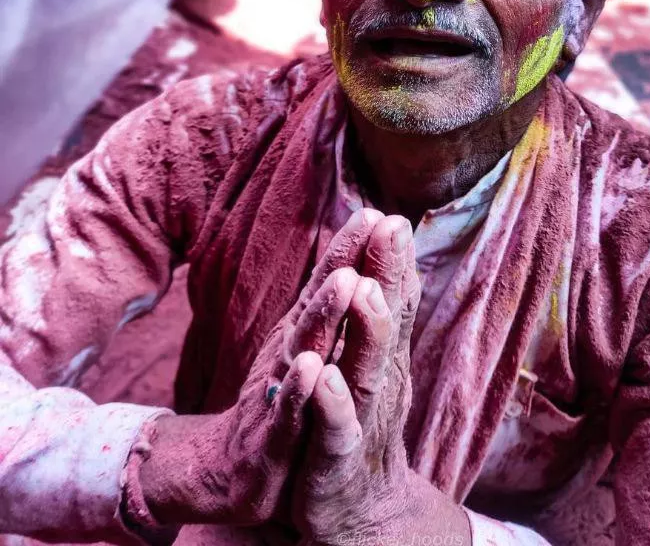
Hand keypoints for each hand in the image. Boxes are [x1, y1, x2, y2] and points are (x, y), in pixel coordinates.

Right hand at [139, 209, 384, 526]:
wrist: (235, 468)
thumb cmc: (285, 399)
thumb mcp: (311, 349)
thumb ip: (331, 307)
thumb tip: (360, 260)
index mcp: (307, 332)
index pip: (332, 283)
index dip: (354, 248)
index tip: (382, 212)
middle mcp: (292, 350)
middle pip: (320, 301)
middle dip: (347, 262)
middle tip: (374, 224)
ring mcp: (280, 391)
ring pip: (303, 347)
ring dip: (325, 314)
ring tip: (346, 281)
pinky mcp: (271, 439)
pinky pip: (286, 413)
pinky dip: (298, 391)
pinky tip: (311, 368)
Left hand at [292, 217, 470, 545]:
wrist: (353, 510)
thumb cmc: (357, 423)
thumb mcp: (369, 366)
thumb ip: (378, 317)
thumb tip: (389, 261)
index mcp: (382, 357)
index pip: (391, 301)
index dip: (391, 261)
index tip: (389, 216)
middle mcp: (379, 382)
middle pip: (384, 324)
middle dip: (387, 276)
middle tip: (389, 231)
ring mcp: (360, 421)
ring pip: (365, 371)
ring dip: (365, 329)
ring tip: (363, 289)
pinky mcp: (334, 461)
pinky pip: (333, 430)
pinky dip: (328, 401)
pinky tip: (319, 372)